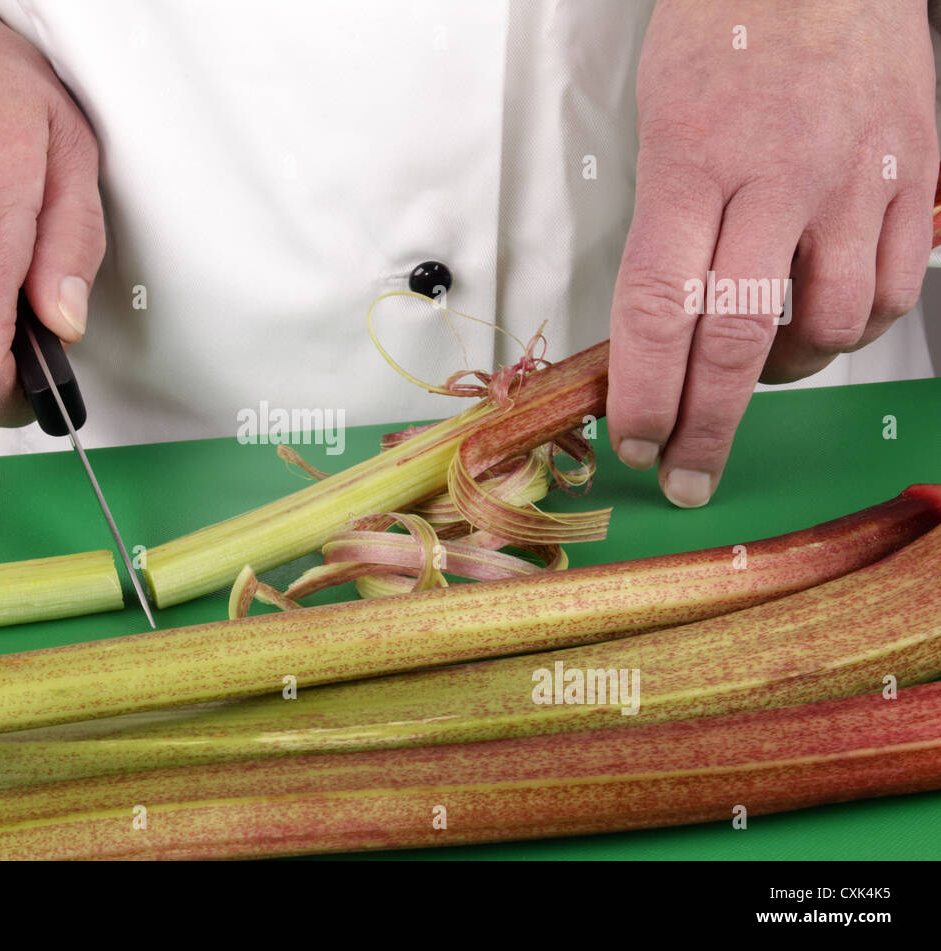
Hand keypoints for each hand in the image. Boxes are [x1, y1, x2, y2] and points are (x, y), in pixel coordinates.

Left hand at [607, 0, 936, 505]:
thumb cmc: (727, 35)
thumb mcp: (659, 124)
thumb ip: (662, 228)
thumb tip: (655, 334)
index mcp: (692, 162)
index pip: (657, 305)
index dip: (643, 389)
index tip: (632, 438)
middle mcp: (778, 177)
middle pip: (737, 338)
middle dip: (706, 426)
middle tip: (686, 474)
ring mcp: (855, 180)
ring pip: (827, 327)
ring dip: (785, 371)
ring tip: (758, 367)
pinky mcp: (915, 180)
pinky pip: (890, 291)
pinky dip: (852, 327)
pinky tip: (823, 319)